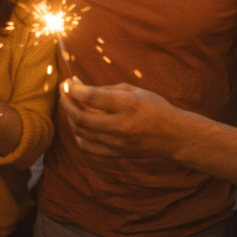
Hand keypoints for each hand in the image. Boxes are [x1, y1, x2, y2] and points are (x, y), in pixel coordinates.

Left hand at [60, 81, 178, 157]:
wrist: (172, 135)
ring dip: (71, 117)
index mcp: (128, 105)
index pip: (92, 97)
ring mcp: (116, 143)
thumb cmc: (154, 107)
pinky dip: (78, 135)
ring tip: (71, 105)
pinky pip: (87, 147)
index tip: (67, 83)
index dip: (74, 89)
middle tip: (63, 92)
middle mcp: (120, 126)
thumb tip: (79, 86)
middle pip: (81, 117)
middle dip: (67, 103)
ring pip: (81, 132)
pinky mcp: (115, 154)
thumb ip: (106, 89)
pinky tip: (79, 125)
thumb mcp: (134, 90)